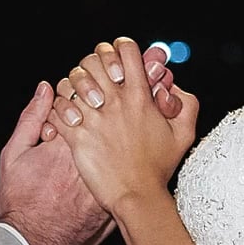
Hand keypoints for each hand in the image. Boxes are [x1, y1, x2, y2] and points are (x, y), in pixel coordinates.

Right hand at [0, 81, 116, 244]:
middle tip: (119, 105)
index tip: (93, 97)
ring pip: (123, 155)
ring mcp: (102, 186)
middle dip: (117, 113)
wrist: (29, 241)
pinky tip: (124, 169)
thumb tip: (44, 90)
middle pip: (112, 128)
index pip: (90, 109)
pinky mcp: (109, 207)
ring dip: (128, 140)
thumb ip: (31, 117)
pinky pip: (125, 185)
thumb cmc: (20, 201)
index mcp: (67, 145)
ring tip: (126, 133)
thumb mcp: (15, 153)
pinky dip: (127, 174)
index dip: (93, 99)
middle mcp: (89, 164)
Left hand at [45, 37, 201, 215]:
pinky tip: (66, 115)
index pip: (127, 50)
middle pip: (95, 58)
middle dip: (93, 61)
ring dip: (73, 84)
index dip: (121, 47)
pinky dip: (58, 108)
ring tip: (78, 94)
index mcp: (140, 97)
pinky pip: (57, 108)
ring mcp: (94, 118)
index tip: (118, 58)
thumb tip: (172, 86)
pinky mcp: (77, 135)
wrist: (137, 197)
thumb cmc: (158, 169)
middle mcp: (115, 102)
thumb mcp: (184, 133)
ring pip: (71, 80)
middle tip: (95, 73)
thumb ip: (185, 103)